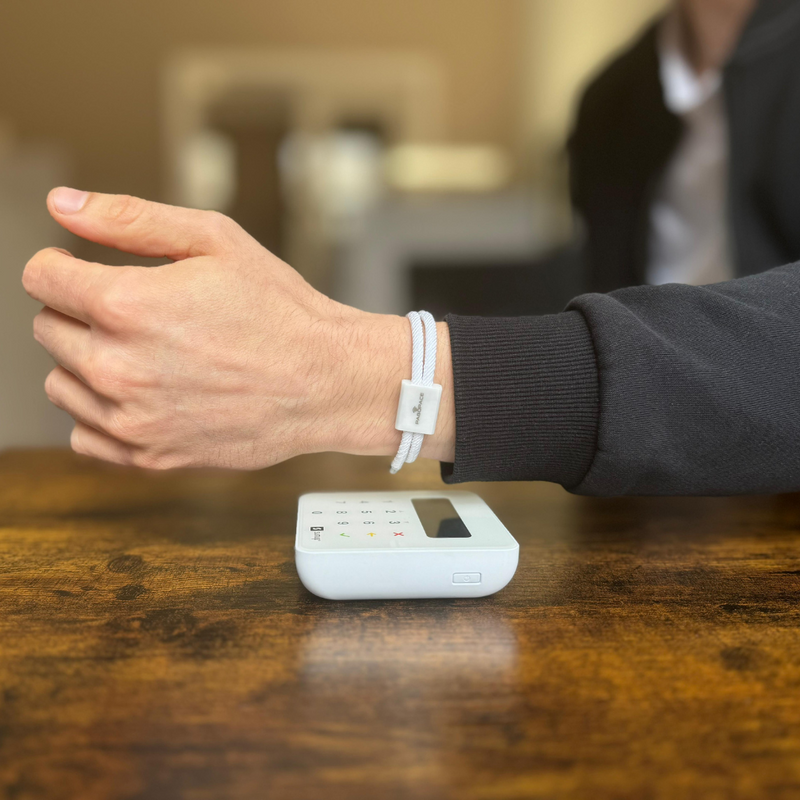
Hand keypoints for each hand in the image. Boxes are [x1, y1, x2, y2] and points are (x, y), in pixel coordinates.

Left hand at [23, 188, 454, 469]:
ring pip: (60, 384)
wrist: (327, 382)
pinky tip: (143, 395)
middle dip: (79, 311)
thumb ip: (129, 219)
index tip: (89, 271)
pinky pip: (84, 435)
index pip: (41, 278)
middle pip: (47, 329)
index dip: (64, 265)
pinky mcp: (148, 455)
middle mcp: (117, 367)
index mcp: (127, 305)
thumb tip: (61, 205)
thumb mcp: (215, 241)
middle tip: (135, 313)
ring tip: (144, 354)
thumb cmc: (280, 312)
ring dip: (87, 362)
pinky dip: (102, 413)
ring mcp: (131, 418)